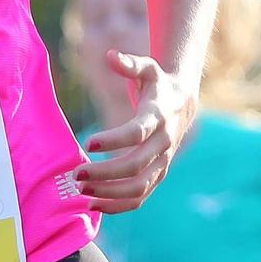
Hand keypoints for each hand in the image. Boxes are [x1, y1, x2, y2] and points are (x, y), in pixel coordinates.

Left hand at [79, 51, 195, 214]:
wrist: (183, 103)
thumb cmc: (157, 84)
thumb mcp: (147, 67)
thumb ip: (129, 63)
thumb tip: (111, 55)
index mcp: (158, 117)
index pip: (137, 133)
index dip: (114, 139)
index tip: (88, 142)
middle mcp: (163, 143)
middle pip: (135, 165)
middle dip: (105, 173)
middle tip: (76, 174)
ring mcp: (162, 162)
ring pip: (139, 187)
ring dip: (109, 193)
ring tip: (81, 192)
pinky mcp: (158, 175)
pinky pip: (140, 197)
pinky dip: (118, 206)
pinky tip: (94, 205)